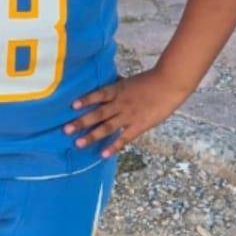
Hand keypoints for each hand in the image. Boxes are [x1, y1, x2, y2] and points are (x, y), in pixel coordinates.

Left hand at [63, 67, 189, 157]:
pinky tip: (103, 154)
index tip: (72, 106)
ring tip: (78, 144)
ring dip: (92, 136)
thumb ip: (117, 86)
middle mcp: (120, 103)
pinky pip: (123, 138)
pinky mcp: (138, 126)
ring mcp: (129, 116)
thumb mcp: (129, 81)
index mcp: (118, 90)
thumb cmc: (150, 81)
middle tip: (66, 130)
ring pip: (107, 127)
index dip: (86, 100)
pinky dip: (113, 146)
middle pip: (98, 113)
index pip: (98, 94)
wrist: (169, 84)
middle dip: (81, 122)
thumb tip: (104, 86)